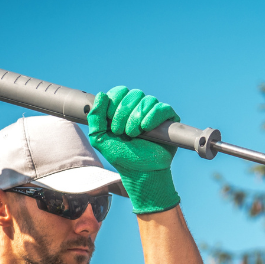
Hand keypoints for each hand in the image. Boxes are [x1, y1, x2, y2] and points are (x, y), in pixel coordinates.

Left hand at [87, 87, 181, 213]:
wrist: (141, 172)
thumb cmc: (122, 156)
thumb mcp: (99, 138)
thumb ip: (95, 117)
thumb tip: (101, 94)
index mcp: (124, 108)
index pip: (120, 91)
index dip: (114, 103)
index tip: (112, 124)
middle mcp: (140, 108)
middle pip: (133, 94)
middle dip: (124, 113)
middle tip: (122, 132)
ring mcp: (155, 114)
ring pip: (148, 100)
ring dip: (137, 117)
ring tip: (134, 134)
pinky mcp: (169, 121)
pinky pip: (163, 108)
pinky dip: (153, 116)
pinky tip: (146, 128)